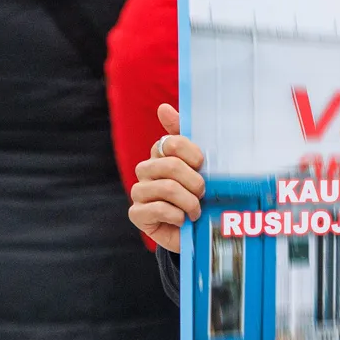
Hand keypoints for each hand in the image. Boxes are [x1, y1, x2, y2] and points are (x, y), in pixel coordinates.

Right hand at [128, 104, 206, 251]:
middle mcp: (146, 169)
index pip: (172, 143)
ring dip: (189, 202)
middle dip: (194, 182)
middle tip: (203, 193)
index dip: (192, 154)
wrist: (194, 230)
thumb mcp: (199, 165)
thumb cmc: (197, 194)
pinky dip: (177, 216)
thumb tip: (163, 108)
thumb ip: (183, 135)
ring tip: (195, 210)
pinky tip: (182, 220)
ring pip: (167, 188)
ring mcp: (139, 192)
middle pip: (171, 166)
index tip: (203, 165)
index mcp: (160, 153)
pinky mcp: (137, 214)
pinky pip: (159, 209)